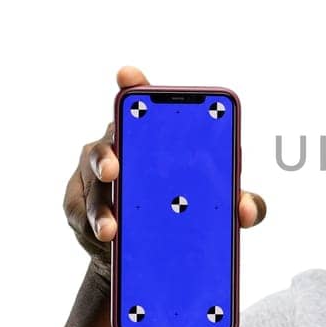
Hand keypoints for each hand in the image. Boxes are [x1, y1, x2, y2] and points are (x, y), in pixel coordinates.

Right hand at [63, 65, 266, 281]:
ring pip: (93, 185)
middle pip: (109, 142)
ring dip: (102, 207)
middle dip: (109, 154)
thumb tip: (248, 210)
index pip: (142, 102)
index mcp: (153, 136)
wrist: (149, 251)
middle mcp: (119, 145)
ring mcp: (93, 174)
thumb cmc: (185, 210)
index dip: (134, 86)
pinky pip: (81, 214)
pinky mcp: (77, 204)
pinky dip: (94, 226)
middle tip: (115, 169)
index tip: (128, 75)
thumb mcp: (217, 207)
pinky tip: (105, 240)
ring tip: (111, 230)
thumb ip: (238, 204)